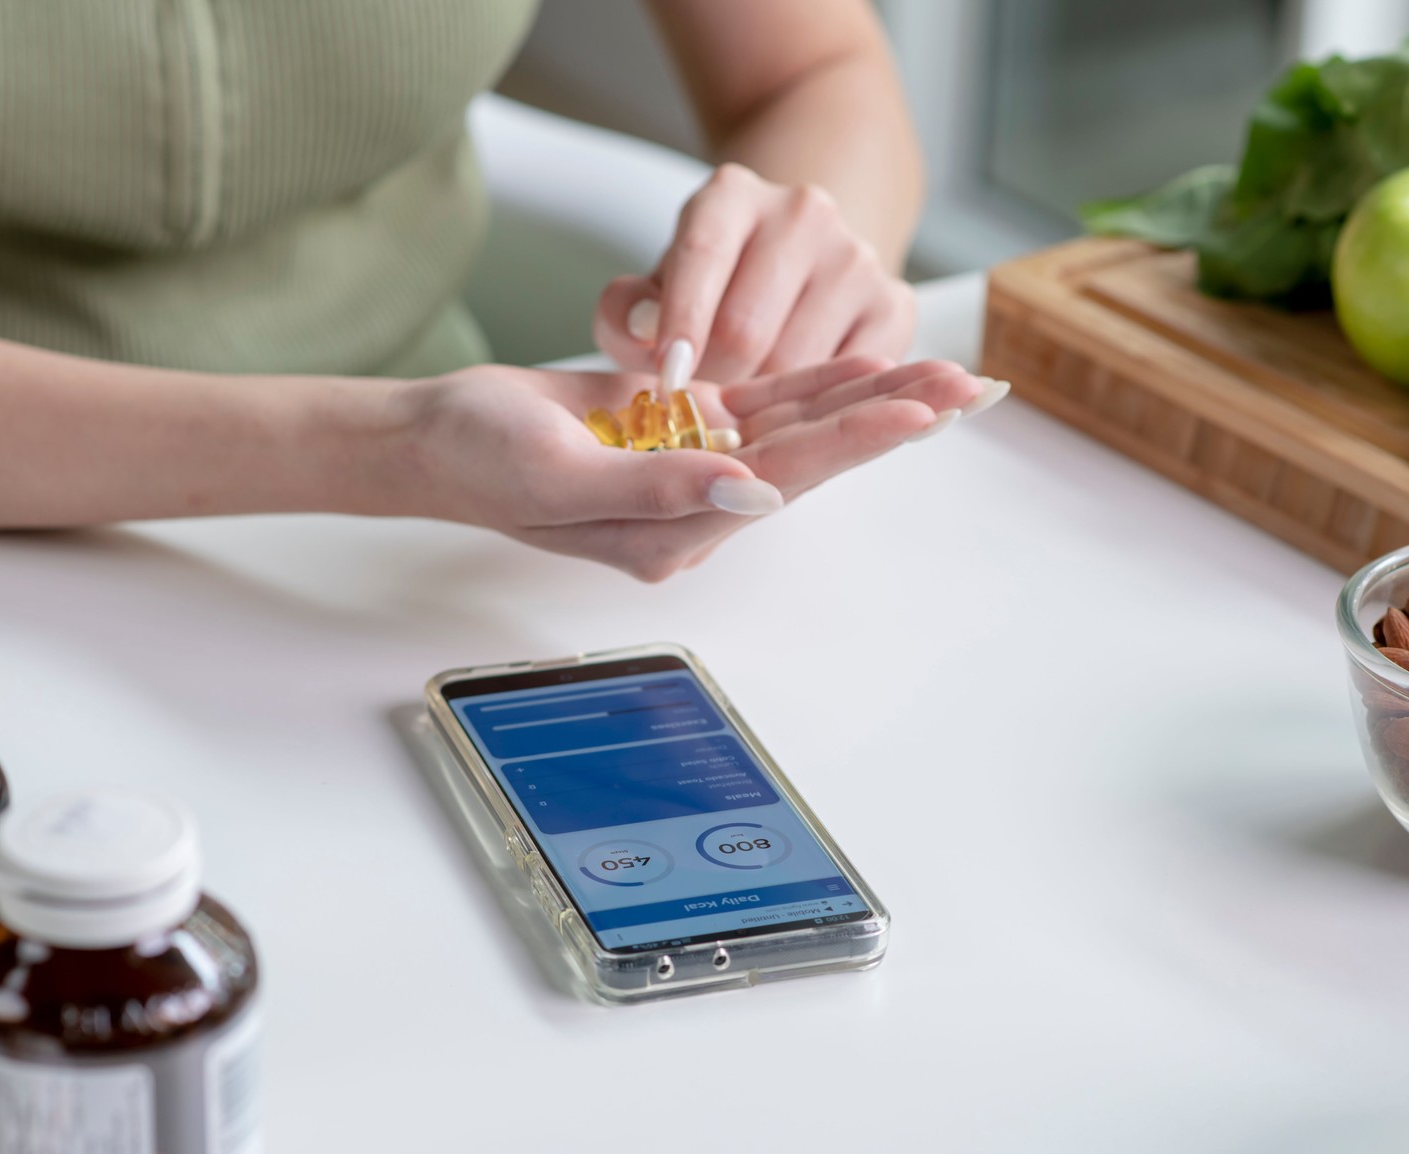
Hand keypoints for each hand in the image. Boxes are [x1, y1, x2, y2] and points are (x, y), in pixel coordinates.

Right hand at [377, 355, 984, 580]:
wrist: (437, 435)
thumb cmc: (481, 458)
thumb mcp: (559, 474)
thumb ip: (658, 488)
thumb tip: (752, 494)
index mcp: (675, 531)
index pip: (784, 483)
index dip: (855, 441)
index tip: (919, 410)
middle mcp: (699, 508)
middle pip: (814, 457)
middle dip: (892, 421)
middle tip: (971, 391)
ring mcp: (695, 466)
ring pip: (800, 429)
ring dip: (870, 399)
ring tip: (944, 376)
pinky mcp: (684, 428)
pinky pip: (765, 406)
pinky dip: (818, 384)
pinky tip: (871, 366)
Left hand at [593, 164, 917, 385]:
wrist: (796, 263)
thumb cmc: (713, 291)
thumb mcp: (656, 291)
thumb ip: (626, 313)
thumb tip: (643, 331)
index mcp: (731, 196)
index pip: (701, 256)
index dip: (680, 323)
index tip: (668, 375)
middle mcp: (802, 213)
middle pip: (745, 329)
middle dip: (716, 378)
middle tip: (708, 391)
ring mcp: (856, 256)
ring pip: (795, 364)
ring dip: (763, 398)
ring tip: (750, 388)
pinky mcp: (894, 304)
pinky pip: (846, 381)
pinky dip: (815, 402)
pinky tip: (794, 393)